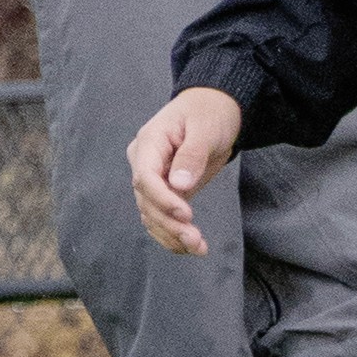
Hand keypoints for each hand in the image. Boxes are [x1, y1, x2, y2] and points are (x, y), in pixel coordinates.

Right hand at [130, 84, 244, 256]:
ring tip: (198, 249)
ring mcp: (153, 179)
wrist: (212, 108)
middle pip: (147, 201)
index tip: (186, 215)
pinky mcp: (166, 191)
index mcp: (149, 143)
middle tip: (195, 241)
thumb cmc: (209, 112)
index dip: (162, 199)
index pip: (145, 177)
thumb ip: (191, 155)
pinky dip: (173, 234)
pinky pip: (162, 216)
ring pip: (152, 214)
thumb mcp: (205, 128)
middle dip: (169, 224)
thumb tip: (179, 185)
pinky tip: (190, 248)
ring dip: (171, 235)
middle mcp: (144, 163)